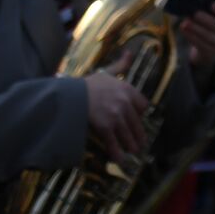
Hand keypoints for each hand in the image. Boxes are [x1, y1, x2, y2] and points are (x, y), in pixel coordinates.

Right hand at [84, 49, 148, 163]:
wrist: (72, 96)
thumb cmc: (89, 84)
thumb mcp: (107, 72)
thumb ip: (121, 65)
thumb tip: (130, 53)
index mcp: (127, 90)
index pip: (142, 105)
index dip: (140, 114)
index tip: (138, 119)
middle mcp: (125, 103)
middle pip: (136, 123)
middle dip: (139, 135)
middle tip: (141, 143)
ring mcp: (116, 116)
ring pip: (127, 134)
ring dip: (131, 145)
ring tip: (133, 152)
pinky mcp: (105, 128)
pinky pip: (114, 143)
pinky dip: (117, 153)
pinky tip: (120, 160)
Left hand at [180, 5, 214, 72]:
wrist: (207, 55)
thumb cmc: (210, 31)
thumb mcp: (213, 22)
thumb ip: (211, 13)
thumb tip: (203, 3)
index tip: (210, 5)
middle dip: (206, 20)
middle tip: (195, 13)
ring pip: (207, 36)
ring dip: (195, 28)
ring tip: (185, 22)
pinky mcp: (211, 54)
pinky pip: (200, 44)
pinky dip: (191, 36)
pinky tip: (184, 30)